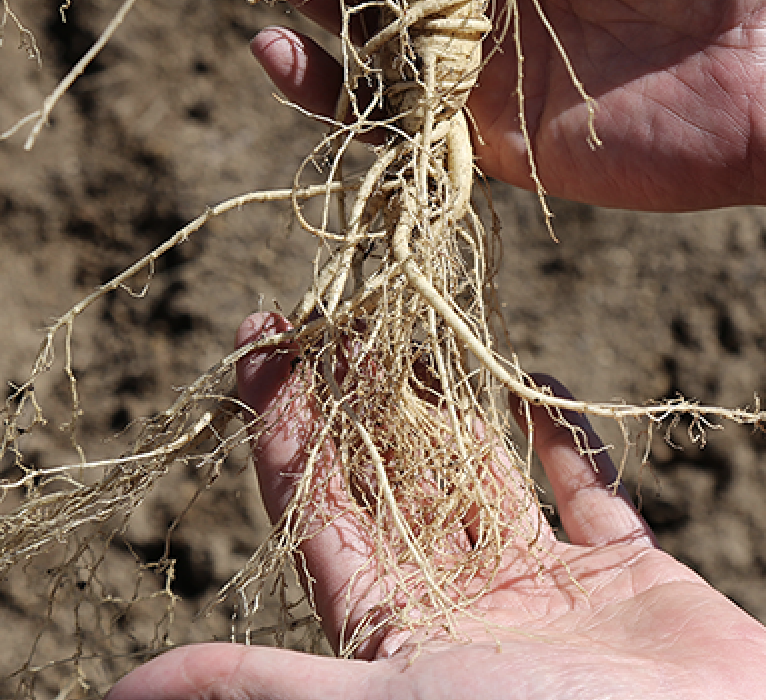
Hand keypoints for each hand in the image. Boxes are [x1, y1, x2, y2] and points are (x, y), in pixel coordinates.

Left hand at [107, 311, 765, 699]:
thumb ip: (265, 687)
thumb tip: (122, 695)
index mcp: (393, 631)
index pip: (315, 500)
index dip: (279, 416)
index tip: (259, 334)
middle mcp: (459, 605)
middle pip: (391, 472)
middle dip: (357, 389)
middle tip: (333, 304)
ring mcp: (544, 589)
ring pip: (478, 468)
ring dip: (444, 399)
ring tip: (409, 319)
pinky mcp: (625, 575)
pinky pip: (583, 486)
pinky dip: (557, 433)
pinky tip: (528, 379)